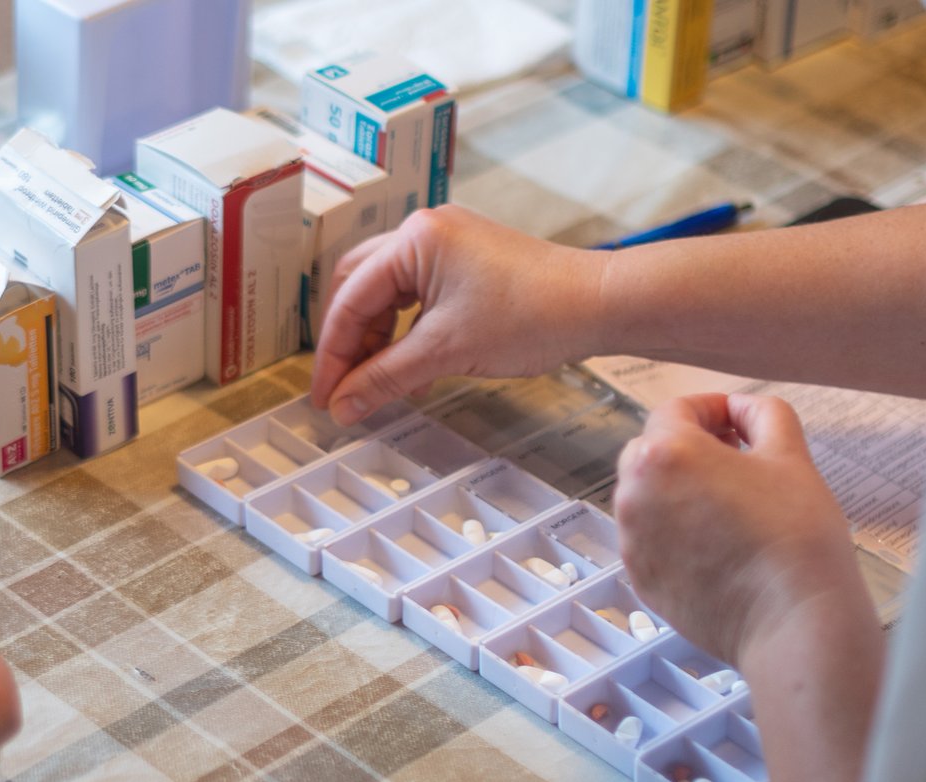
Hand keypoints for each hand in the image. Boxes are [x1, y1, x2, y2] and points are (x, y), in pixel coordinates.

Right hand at [310, 206, 606, 424]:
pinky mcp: (470, 261)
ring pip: (389, 294)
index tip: (326, 398)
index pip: (350, 301)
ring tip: (377, 383)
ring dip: (379, 339)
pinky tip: (411, 367)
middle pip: (361, 289)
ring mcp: (450, 243)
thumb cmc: (533, 315)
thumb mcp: (446, 352)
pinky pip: (419, 296)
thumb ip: (385, 379)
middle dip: (350, 342)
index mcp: (414, 239)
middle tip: (344, 388)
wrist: (600, 305)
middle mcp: (426, 230)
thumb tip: (343, 406)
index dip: (333, 356)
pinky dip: (408, 332)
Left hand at [612, 394, 864, 665]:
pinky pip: (650, 539)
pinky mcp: (640, 579)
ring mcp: (632, 541)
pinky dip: (675, 531)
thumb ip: (763, 414)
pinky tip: (718, 544)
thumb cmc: (795, 536)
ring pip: (648, 497)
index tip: (738, 423)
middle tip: (737, 460)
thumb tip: (742, 407)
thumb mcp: (790, 456)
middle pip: (652, 451)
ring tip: (731, 505)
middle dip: (690, 447)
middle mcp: (634, 495)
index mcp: (665, 455)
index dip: (712, 409)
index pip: (676, 410)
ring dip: (680, 489)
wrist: (791, 620)